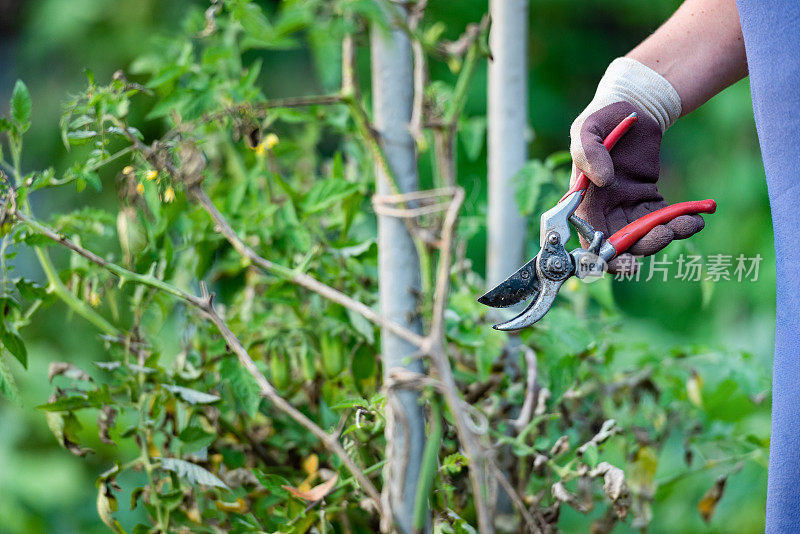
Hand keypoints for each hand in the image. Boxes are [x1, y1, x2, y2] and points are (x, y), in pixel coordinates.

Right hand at [569, 59, 704, 271]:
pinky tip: (696, 217)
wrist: (633, 104)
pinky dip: (680, 222)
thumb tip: (603, 181)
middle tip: (664, 234)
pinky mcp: (648, 200)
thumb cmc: (603, 115)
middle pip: (621, 244)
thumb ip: (589, 152)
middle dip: (644, 246)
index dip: (604, 257)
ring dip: (666, 235)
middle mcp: (603, 209)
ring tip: (689, 223)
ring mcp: (626, 207)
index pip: (589, 239)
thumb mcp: (588, 128)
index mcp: (583, 200)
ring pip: (645, 235)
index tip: (626, 263)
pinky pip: (662, 220)